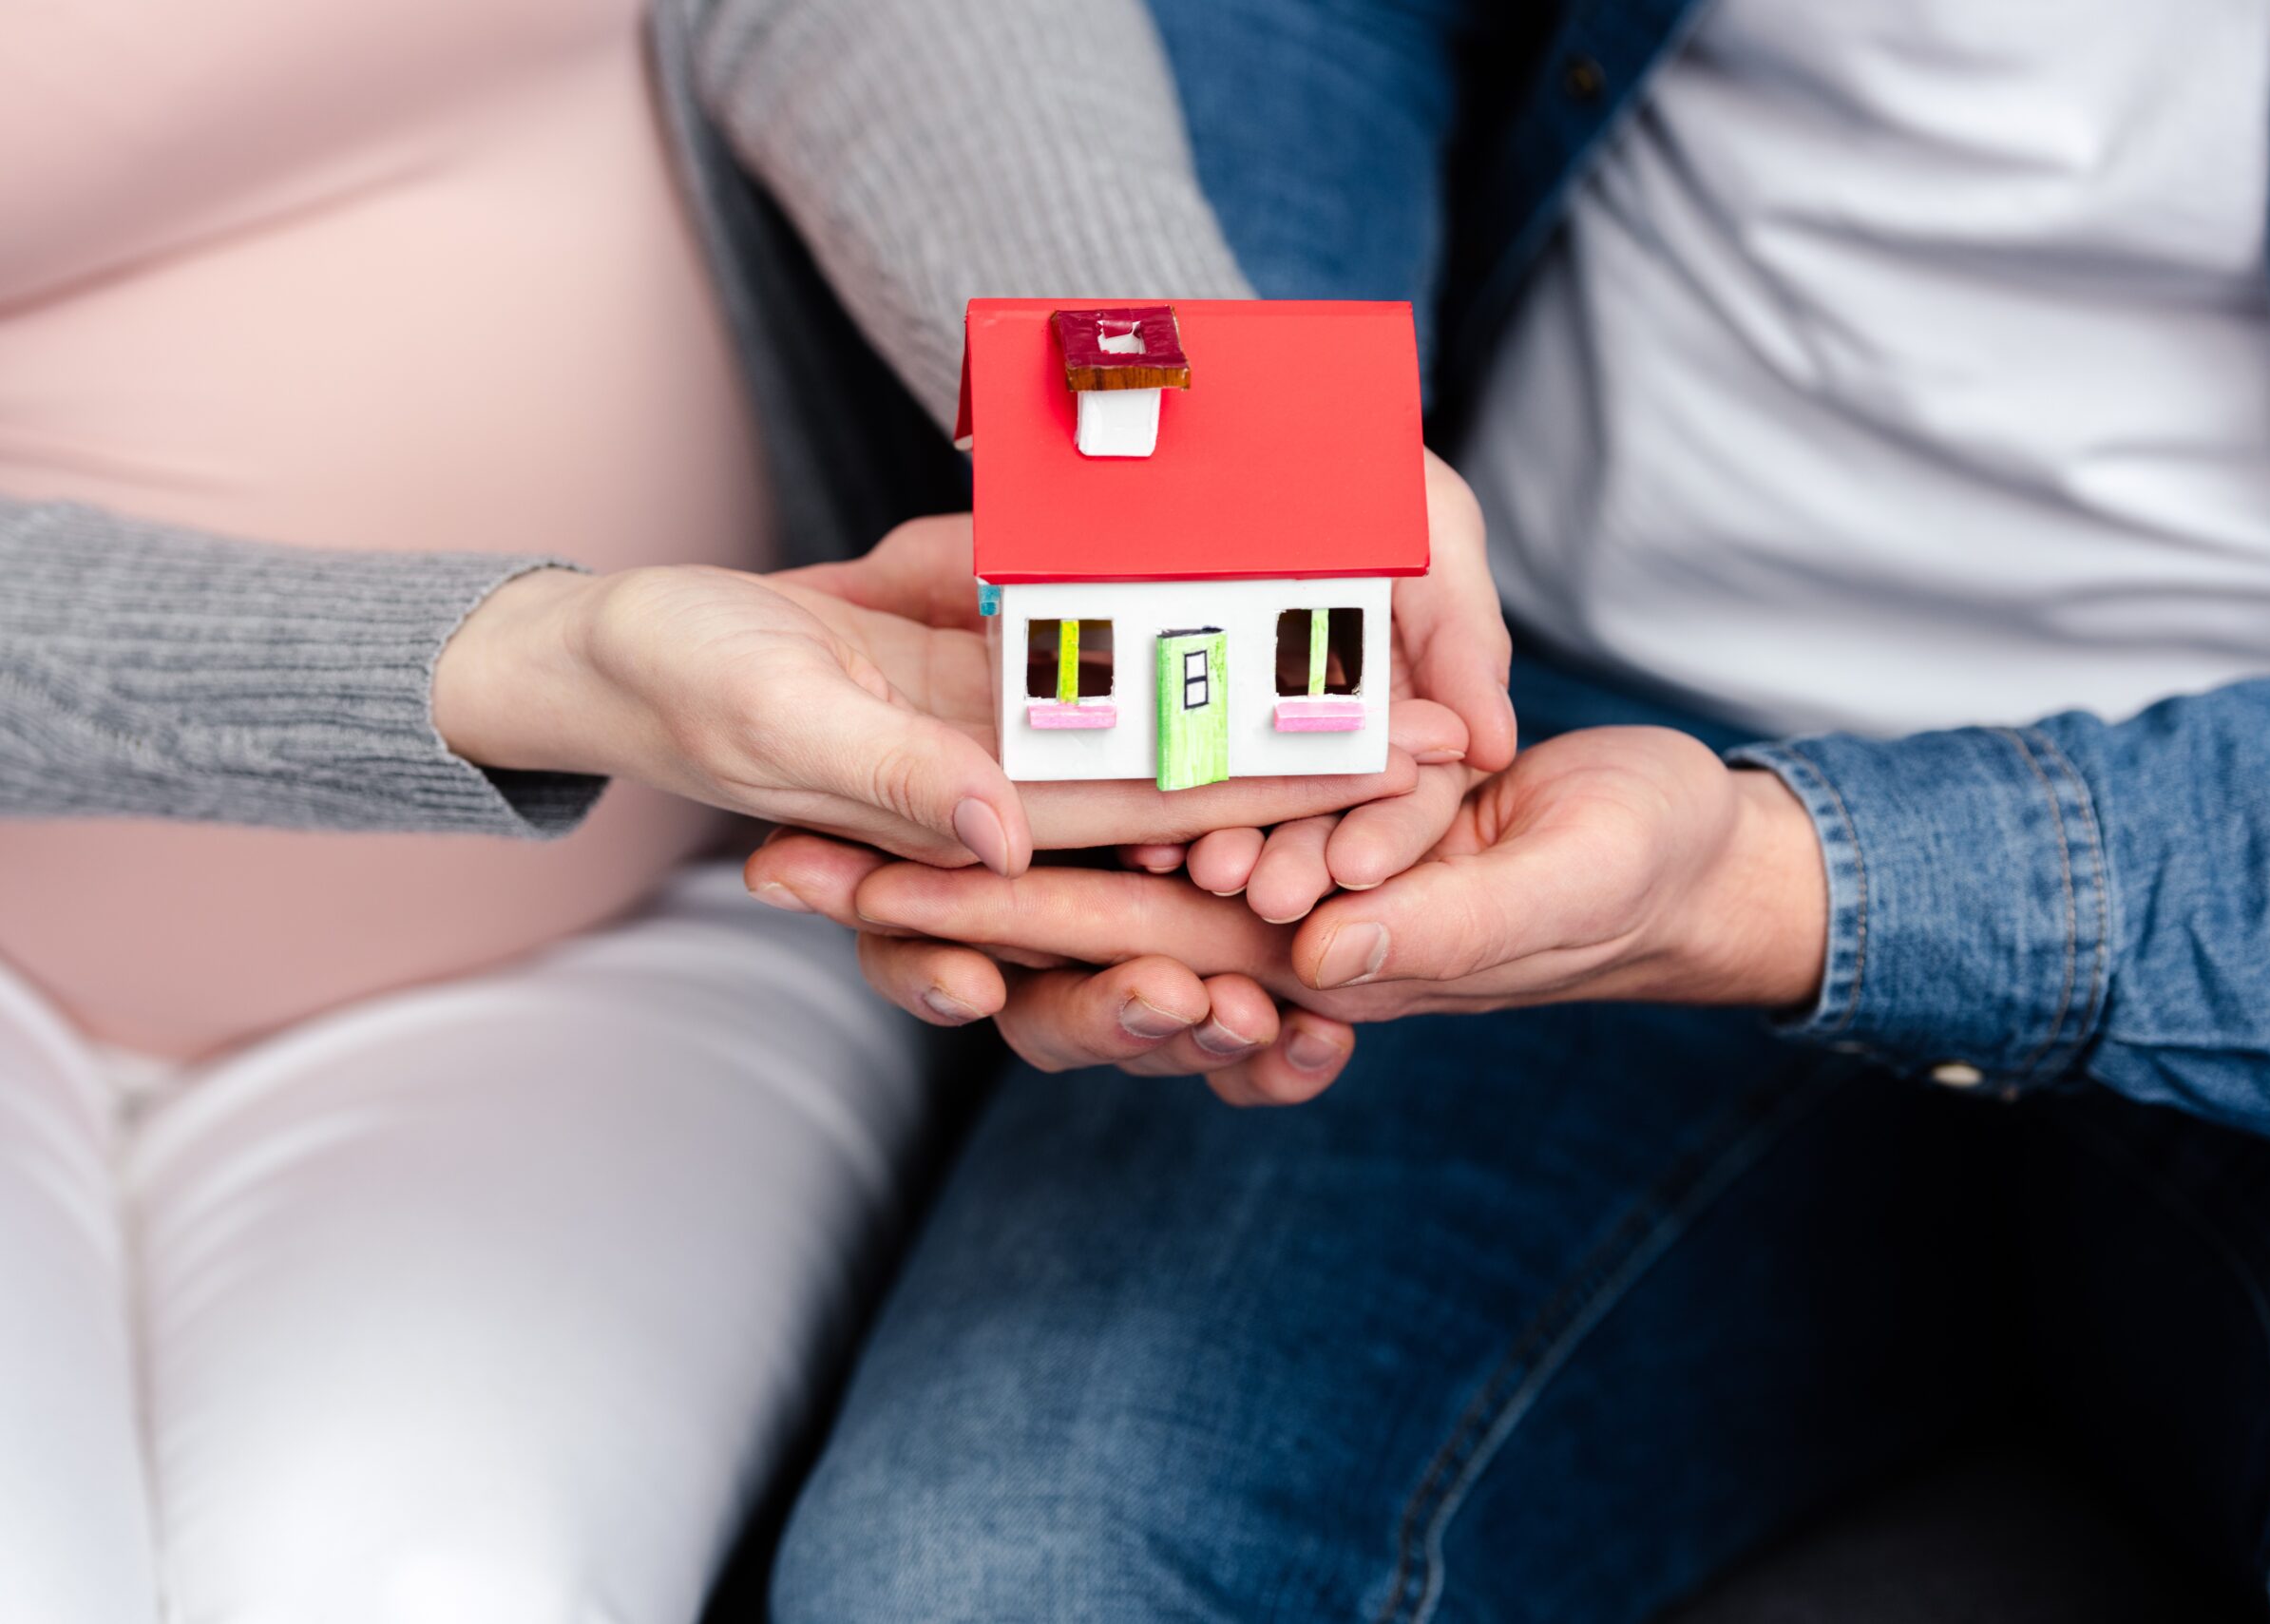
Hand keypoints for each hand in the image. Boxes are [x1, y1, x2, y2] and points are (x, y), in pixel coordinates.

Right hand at [433, 518, 1460, 871]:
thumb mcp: (770, 724)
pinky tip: (1288, 645)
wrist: (618, 651)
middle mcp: (1010, 804)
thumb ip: (890, 786)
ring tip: (1406, 722)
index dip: (1274, 798)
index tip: (1392, 774)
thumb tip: (1007, 836)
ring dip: (1275, 747)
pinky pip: (1100, 694)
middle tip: (1447, 751)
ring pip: (1164, 758)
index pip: (1152, 820)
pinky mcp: (988, 695)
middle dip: (1312, 788)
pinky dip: (1190, 677)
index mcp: (969, 824)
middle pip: (1187, 801)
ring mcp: (1005, 753)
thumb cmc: (670, 684)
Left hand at [749, 726, 1830, 1102]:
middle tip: (772, 871)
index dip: (980, 925)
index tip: (849, 898)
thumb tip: (1307, 969)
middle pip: (1058, 925)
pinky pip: (1168, 835)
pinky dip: (1079, 806)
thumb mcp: (1558, 896)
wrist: (1692, 854)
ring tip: (813, 852)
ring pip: (1084, 890)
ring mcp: (1265, 892)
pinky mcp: (1290, 837)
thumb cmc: (1650, 874)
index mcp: (1312, 960)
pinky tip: (972, 792)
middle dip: (920, 910)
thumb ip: (1442, 933)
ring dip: (952, 882)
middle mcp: (1259, 936)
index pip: (1115, 947)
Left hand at [1113, 449, 1513, 919]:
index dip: (1387, 835)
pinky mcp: (1159, 710)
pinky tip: (1141, 829)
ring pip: (1241, 803)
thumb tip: (1494, 745)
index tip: (1357, 868)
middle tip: (1261, 888)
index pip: (1407, 798)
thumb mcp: (1435, 529)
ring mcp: (1242, 725)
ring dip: (1222, 839)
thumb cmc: (1364, 461)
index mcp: (1401, 715)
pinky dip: (1155, 795)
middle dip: (1291, 856)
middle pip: (1318, 818)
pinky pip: (1161, 763)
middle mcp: (1325, 734)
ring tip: (1198, 866)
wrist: (1232, 402)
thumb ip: (1469, 633)